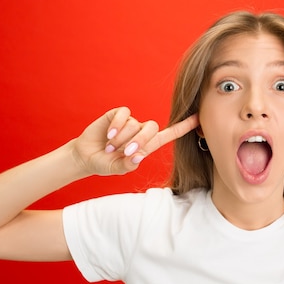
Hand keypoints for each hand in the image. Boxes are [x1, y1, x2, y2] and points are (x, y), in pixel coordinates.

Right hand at [72, 107, 198, 175]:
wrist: (86, 157)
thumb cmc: (105, 164)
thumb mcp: (118, 169)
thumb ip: (128, 165)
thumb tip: (137, 157)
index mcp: (147, 145)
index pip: (169, 134)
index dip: (183, 126)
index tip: (198, 118)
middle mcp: (140, 131)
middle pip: (151, 128)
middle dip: (139, 141)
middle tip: (125, 152)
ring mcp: (129, 122)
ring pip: (135, 124)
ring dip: (122, 138)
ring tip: (110, 147)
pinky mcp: (116, 115)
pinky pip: (122, 114)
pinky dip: (116, 126)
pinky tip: (108, 135)